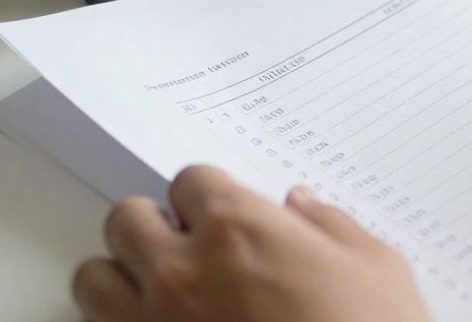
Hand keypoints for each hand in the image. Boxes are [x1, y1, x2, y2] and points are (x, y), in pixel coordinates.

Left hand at [72, 166, 430, 321]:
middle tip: (186, 245)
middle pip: (128, 218)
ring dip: (122, 277)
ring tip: (159, 291)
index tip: (224, 213)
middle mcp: (184, 272)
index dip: (210, 196)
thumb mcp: (378, 269)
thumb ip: (331, 226)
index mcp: (241, 230)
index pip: (191, 180)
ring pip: (94, 277)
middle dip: (155, 226)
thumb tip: (303, 207)